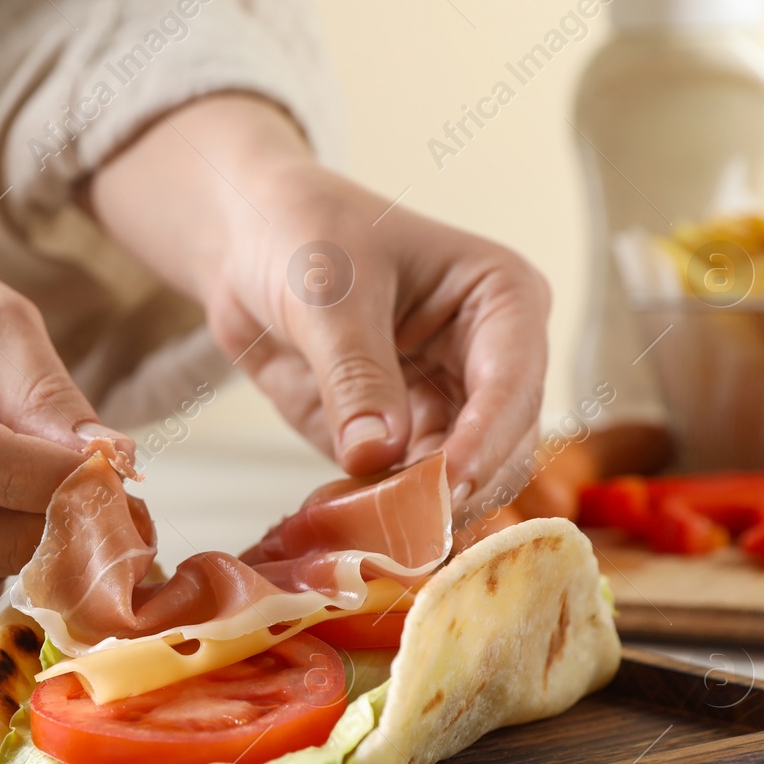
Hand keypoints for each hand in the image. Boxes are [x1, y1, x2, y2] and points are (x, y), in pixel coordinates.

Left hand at [88, 95, 551, 514]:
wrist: (251, 240)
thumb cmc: (304, 231)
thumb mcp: (328, 293)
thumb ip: (353, 373)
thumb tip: (375, 454)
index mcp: (503, 300)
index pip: (513, 383)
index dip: (484, 440)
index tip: (447, 486)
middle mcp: (493, 360)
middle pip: (502, 447)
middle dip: (455, 488)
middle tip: (401, 528)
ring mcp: (451, 405)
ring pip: (462, 483)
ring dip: (417, 513)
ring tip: (364, 532)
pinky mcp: (405, 440)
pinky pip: (407, 493)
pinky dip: (381, 515)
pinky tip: (343, 524)